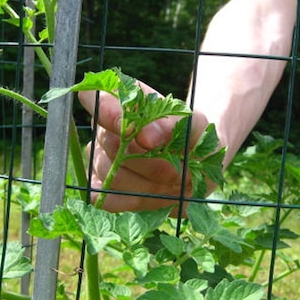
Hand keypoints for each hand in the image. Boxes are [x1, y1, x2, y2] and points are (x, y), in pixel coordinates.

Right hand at [78, 81, 208, 212]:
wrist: (199, 168)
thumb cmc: (194, 138)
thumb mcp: (195, 127)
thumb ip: (173, 125)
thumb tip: (145, 136)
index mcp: (127, 104)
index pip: (100, 99)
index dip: (109, 113)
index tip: (142, 136)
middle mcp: (108, 128)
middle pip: (111, 144)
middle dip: (148, 161)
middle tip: (177, 168)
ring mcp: (102, 158)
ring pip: (111, 173)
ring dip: (147, 183)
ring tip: (172, 181)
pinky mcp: (105, 186)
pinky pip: (105, 197)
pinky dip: (130, 200)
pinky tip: (149, 197)